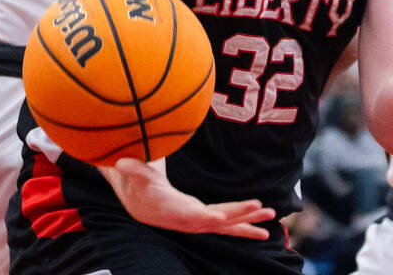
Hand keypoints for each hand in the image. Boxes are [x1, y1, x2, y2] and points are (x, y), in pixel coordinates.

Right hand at [104, 158, 275, 238]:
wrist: (139, 202)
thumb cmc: (138, 183)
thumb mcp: (134, 173)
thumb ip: (132, 168)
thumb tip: (122, 162)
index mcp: (172, 209)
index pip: (190, 215)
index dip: (204, 217)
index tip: (220, 218)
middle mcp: (188, 219)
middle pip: (216, 219)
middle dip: (238, 214)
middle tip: (260, 206)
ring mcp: (198, 221)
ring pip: (226, 223)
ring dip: (248, 220)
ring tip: (270, 215)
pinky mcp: (205, 220)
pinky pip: (227, 225)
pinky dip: (245, 226)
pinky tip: (262, 230)